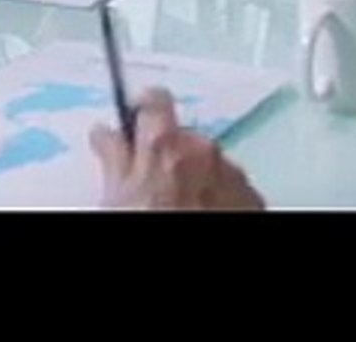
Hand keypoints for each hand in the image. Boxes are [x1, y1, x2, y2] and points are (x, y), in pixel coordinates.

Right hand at [90, 88, 265, 209]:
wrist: (202, 254)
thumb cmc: (151, 222)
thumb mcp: (115, 198)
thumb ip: (113, 159)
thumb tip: (105, 136)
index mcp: (165, 145)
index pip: (153, 101)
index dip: (141, 108)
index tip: (133, 118)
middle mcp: (203, 150)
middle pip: (182, 135)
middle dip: (167, 152)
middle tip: (149, 180)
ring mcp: (231, 173)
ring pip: (207, 161)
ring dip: (193, 175)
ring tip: (176, 206)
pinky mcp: (251, 196)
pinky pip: (229, 183)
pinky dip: (216, 193)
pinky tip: (199, 213)